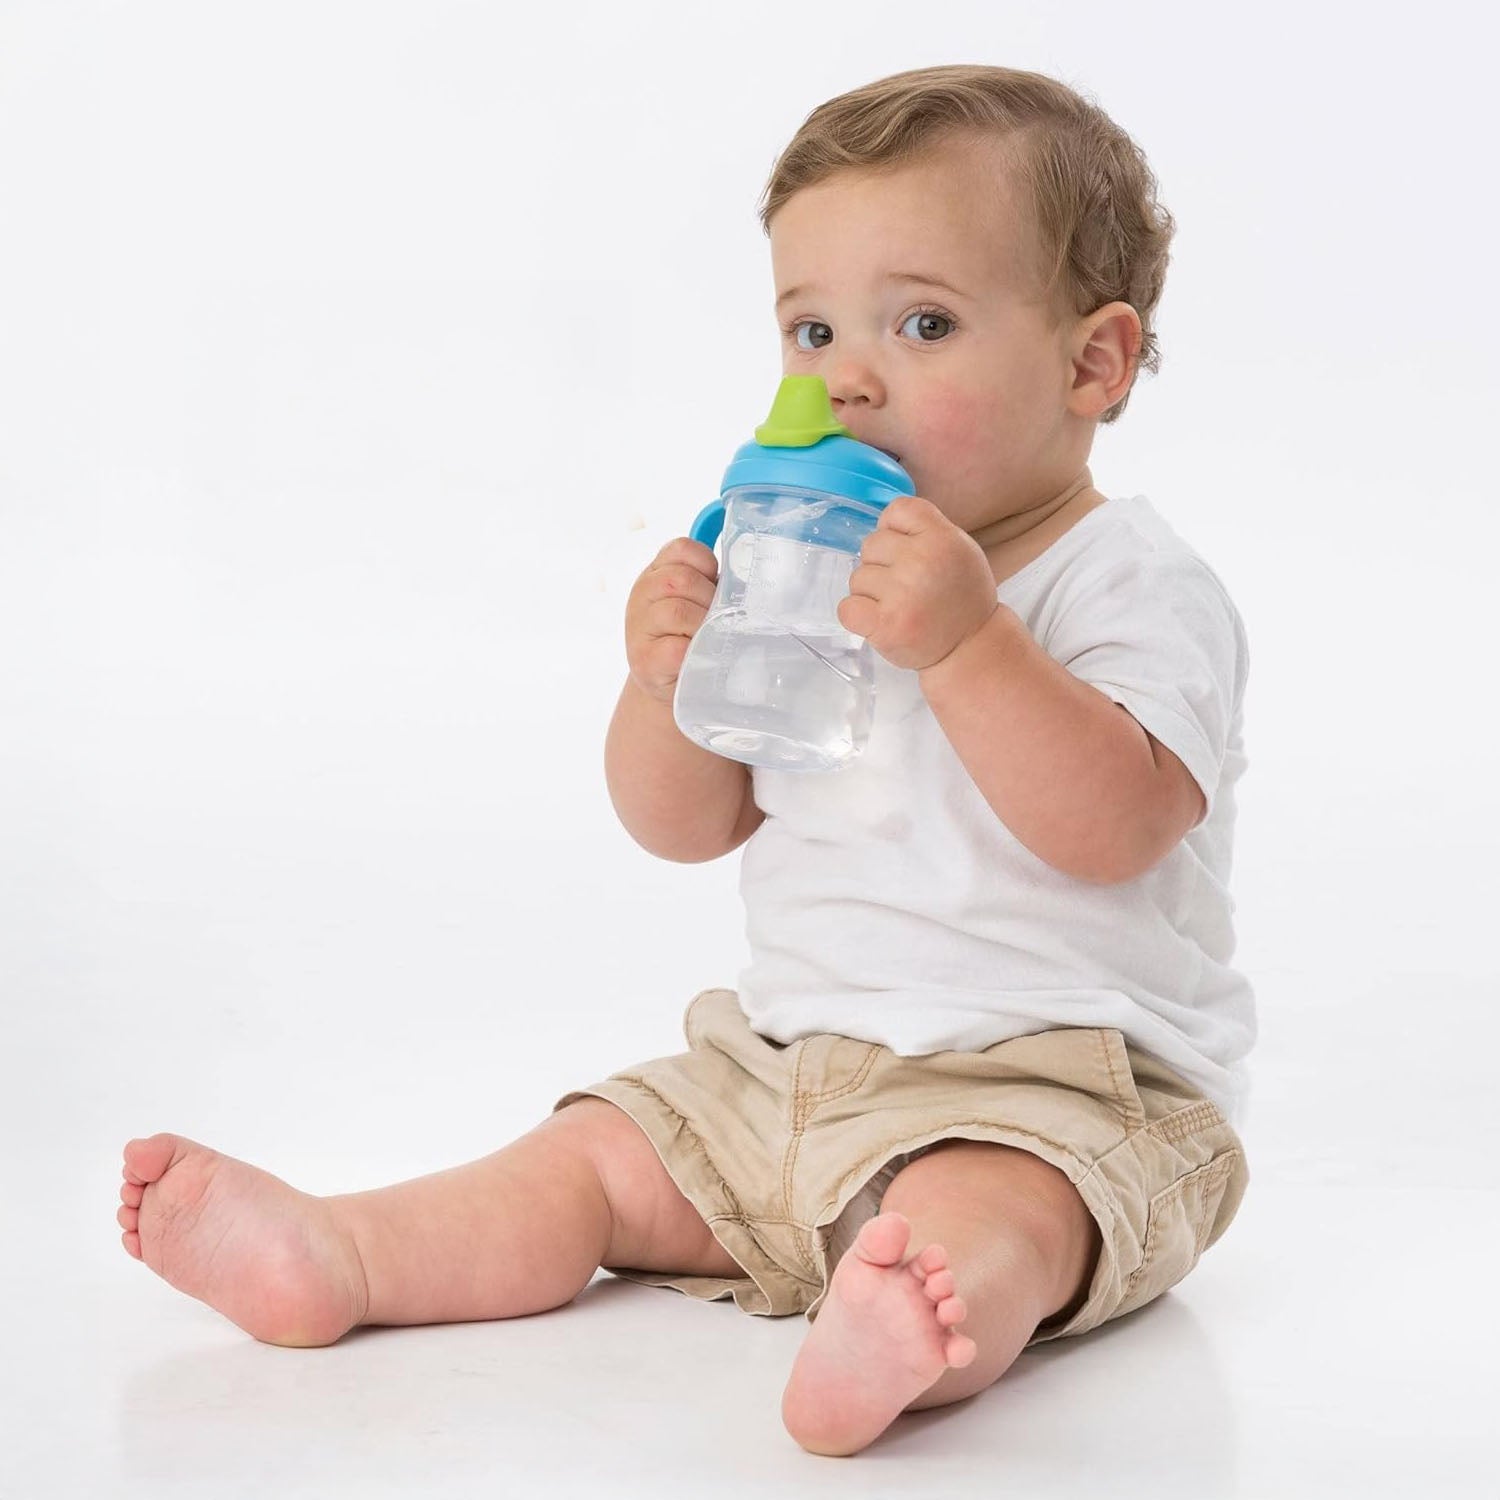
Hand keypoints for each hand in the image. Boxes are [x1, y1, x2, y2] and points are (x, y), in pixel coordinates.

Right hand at [624, 537, 718, 702]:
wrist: (674, 683)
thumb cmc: (693, 636)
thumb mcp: (699, 601)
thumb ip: (713, 583)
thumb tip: (750, 580)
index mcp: (657, 573)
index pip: (682, 549)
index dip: (707, 565)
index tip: (715, 587)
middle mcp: (642, 594)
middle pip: (680, 579)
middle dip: (709, 599)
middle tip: (718, 619)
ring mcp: (639, 627)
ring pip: (676, 610)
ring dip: (703, 625)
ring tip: (710, 637)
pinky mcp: (645, 659)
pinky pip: (675, 647)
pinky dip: (694, 651)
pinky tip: (699, 655)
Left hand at [838, 494, 998, 670]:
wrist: (971, 646)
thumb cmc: (960, 597)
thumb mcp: (958, 549)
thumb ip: (926, 530)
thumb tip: (884, 521)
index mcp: (943, 538)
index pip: (897, 509)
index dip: (896, 531)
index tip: (909, 553)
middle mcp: (922, 561)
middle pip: (871, 544)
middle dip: (882, 565)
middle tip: (907, 588)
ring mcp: (902, 593)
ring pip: (858, 577)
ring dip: (872, 594)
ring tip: (900, 607)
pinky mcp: (885, 624)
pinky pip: (847, 608)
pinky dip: (858, 616)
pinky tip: (881, 621)